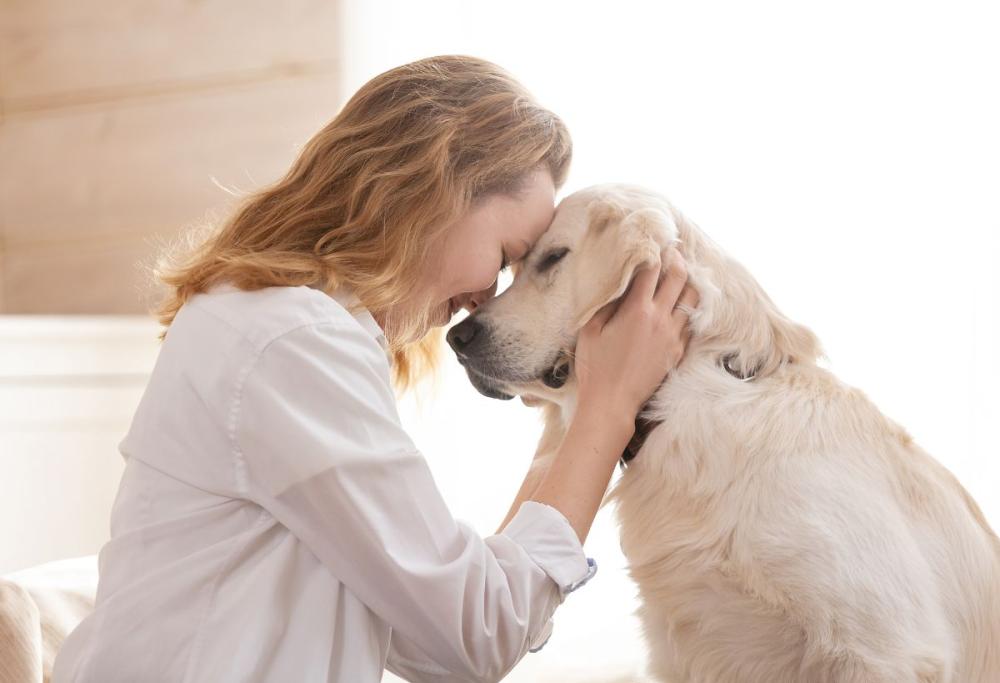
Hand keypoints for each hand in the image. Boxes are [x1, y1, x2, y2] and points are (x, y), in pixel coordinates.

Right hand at [574, 245, 698, 421]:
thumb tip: (617, 283)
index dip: (653, 252)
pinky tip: (681, 304)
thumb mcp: (590, 329)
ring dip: (687, 282)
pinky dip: (688, 308)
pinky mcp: (678, 352)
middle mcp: (660, 319)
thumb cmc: (595, 366)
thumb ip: (606, 303)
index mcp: (637, 310)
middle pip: (678, 278)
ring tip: (680, 274)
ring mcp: (673, 336)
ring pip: (692, 299)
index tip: (651, 242)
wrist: (612, 403)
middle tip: (672, 250)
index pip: (651, 270)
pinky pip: (691, 322)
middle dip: (676, 259)